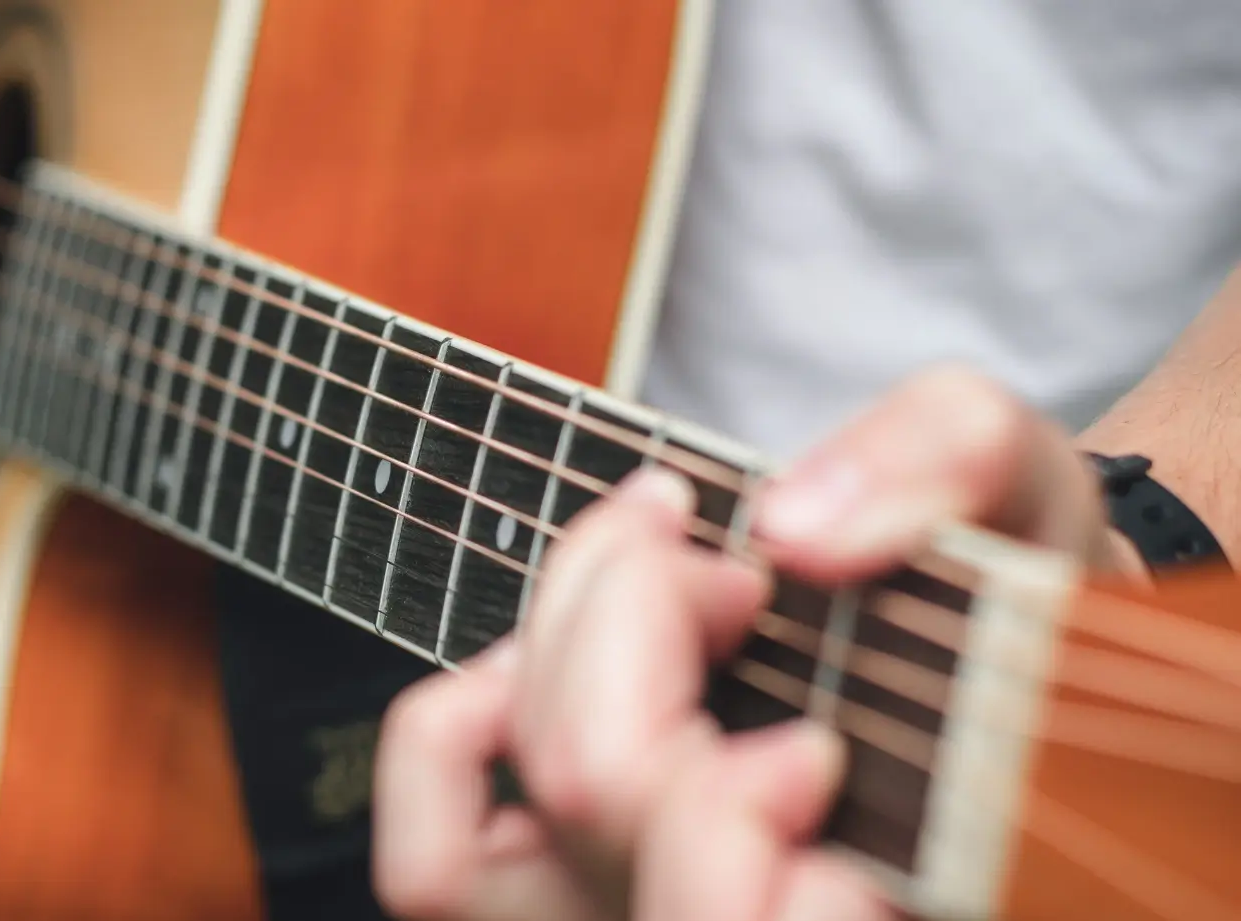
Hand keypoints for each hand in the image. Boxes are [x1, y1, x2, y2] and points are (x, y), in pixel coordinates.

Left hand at [372, 365, 1130, 920]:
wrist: (990, 680)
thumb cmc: (999, 606)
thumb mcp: (1015, 487)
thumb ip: (946, 460)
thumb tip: (793, 529)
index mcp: (883, 880)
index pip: (711, 838)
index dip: (687, 666)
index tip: (755, 580)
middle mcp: (729, 918)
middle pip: (591, 789)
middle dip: (627, 608)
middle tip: (713, 564)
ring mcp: (633, 919)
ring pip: (461, 866)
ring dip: (535, 672)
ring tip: (628, 599)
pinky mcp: (565, 900)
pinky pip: (433, 867)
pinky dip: (447, 740)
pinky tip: (525, 662)